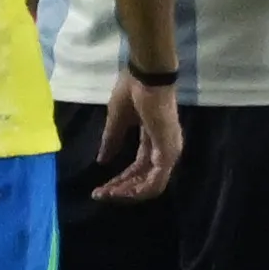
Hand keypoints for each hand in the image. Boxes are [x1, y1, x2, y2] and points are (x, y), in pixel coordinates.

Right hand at [94, 71, 183, 201]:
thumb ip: (112, 141)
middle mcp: (164, 149)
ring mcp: (168, 151)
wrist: (145, 75)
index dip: (119, 180)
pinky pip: (156, 181)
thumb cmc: (133, 90)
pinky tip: (121, 192)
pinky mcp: (167, 151)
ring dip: (127, 193)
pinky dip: (138, 189)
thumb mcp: (117, 120)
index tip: (100, 188)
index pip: (138, 167)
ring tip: (107, 194)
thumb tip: (102, 161)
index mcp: (154, 139)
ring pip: (150, 185)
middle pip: (143, 179)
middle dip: (121, 190)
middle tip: (100, 195)